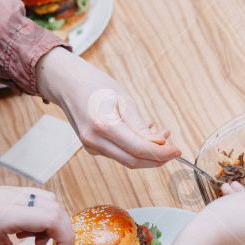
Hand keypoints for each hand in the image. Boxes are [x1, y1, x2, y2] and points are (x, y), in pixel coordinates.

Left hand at [0, 187, 74, 244]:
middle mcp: (6, 196)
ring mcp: (6, 191)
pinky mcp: (6, 191)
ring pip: (48, 200)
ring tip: (35, 241)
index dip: (65, 236)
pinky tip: (28, 230)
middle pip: (54, 207)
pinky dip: (41, 214)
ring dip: (51, 221)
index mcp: (3, 215)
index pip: (51, 218)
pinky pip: (37, 198)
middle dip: (62, 230)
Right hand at [36, 47, 180, 167]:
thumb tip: (159, 144)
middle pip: (134, 161)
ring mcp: (91, 146)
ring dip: (148, 153)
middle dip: (158, 158)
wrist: (67, 84)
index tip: (177, 150)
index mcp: (103, 125)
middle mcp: (94, 140)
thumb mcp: (124, 100)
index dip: (162, 154)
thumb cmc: (96, 86)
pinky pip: (119, 154)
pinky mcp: (92, 148)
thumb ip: (140, 126)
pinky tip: (143, 135)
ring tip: (160, 135)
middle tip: (173, 148)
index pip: (139, 149)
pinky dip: (135, 149)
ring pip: (127, 160)